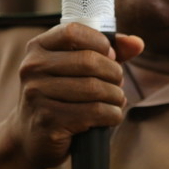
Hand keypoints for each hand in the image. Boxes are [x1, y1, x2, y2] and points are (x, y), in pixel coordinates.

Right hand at [7, 23, 143, 168]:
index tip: (110, 56)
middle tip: (117, 83)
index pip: (73, 32)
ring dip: (116, 96)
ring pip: (95, 88)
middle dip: (114, 73)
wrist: (31, 137)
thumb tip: (137, 43)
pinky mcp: (48, 121)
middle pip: (89, 61)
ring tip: (115, 100)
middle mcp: (32, 68)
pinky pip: (95, 112)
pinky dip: (112, 114)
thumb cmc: (61, 96)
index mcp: (38, 47)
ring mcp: (37, 95)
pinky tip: (110, 116)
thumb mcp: (76, 68)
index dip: (100, 42)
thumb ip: (107, 51)